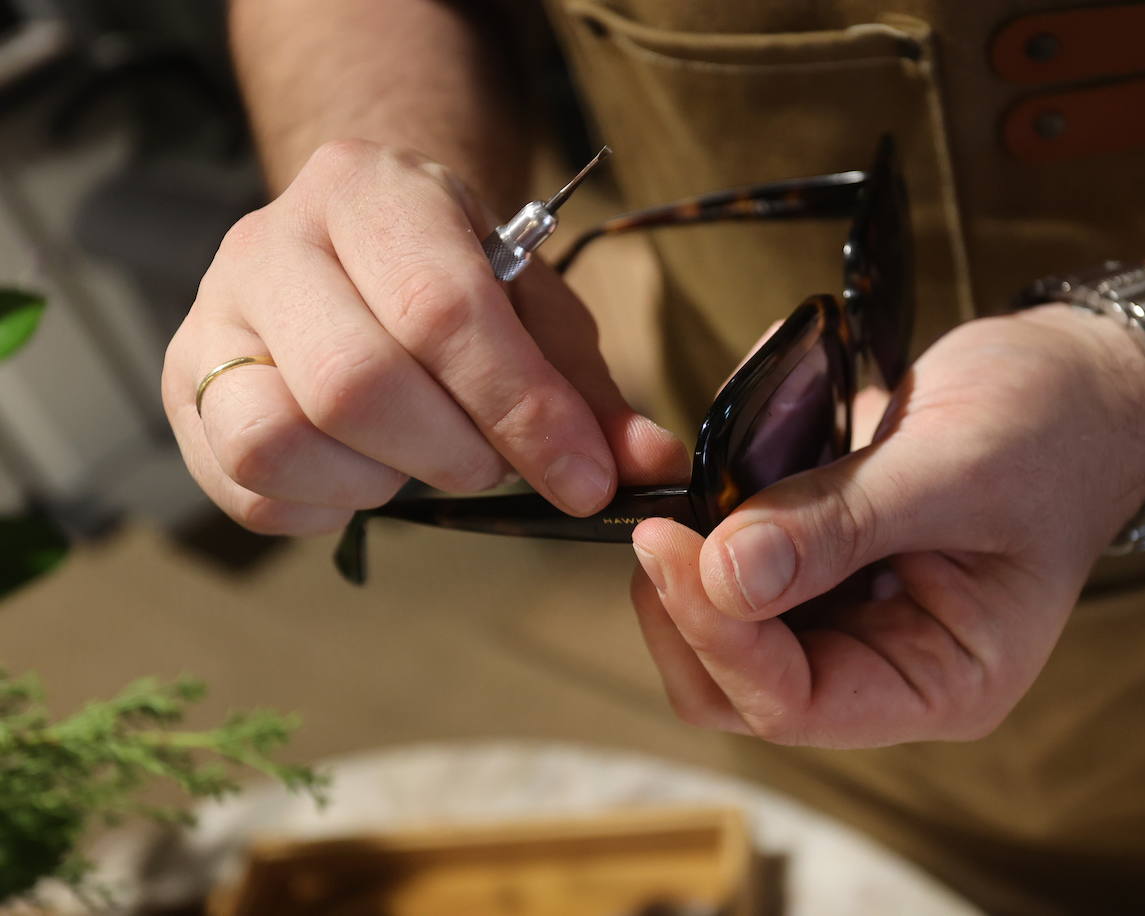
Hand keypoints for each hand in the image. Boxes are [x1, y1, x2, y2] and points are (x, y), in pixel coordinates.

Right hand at [163, 139, 685, 533]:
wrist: (352, 242)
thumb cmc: (453, 278)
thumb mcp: (532, 311)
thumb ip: (585, 389)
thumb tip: (645, 466)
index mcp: (371, 193)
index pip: (442, 310)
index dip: (522, 409)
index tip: (586, 481)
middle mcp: (271, 241)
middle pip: (354, 382)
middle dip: (449, 453)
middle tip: (488, 466)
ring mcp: (213, 315)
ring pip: (275, 437)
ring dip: (374, 482)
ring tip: (415, 464)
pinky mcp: (184, 387)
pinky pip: (243, 482)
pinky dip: (320, 506)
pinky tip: (361, 476)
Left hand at [629, 306, 1144, 747]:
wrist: (1078, 381)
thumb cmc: (1053, 431)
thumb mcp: (957, 469)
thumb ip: (843, 524)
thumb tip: (726, 576)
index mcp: (938, 683)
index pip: (793, 705)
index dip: (719, 636)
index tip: (669, 545)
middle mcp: (884, 663)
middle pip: (737, 683)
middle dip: (688, 610)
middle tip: (658, 519)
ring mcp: (847, 613)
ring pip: (723, 625)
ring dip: (691, 563)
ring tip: (685, 484)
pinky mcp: (821, 561)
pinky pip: (738, 561)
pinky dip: (714, 517)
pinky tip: (718, 463)